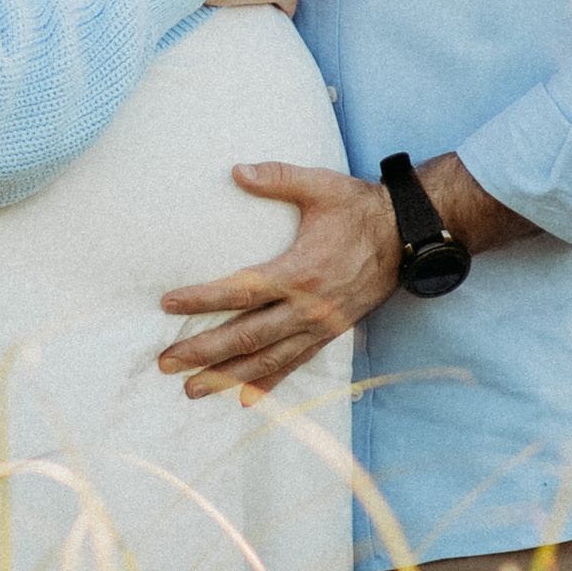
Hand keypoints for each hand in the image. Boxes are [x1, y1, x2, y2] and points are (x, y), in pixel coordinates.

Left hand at [157, 160, 400, 397]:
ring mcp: (319, 326)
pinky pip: (295, 365)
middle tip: (166, 362)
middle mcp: (308, 308)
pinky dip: (268, 384)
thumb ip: (277, 177)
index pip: (240, 292)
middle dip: (204, 352)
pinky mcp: (330, 334)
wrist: (405, 237)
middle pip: (246, 336)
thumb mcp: (319, 186)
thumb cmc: (358, 209)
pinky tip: (245, 399)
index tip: (168, 305)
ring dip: (228, 376)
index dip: (202, 300)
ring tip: (193, 388)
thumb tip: (236, 171)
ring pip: (267, 360)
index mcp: (300, 272)